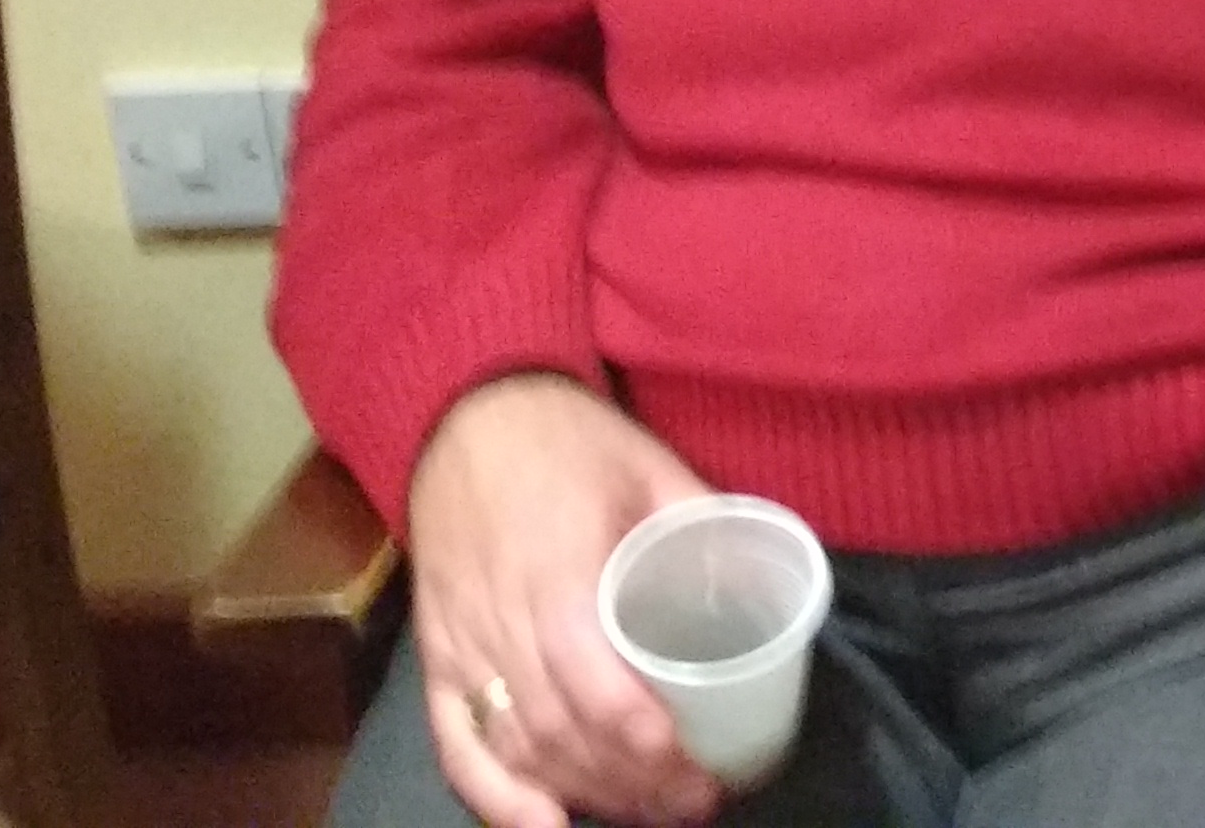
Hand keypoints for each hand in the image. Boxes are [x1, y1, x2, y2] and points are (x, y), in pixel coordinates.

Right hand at [406, 373, 722, 827]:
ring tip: (645, 811)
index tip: (706, 776)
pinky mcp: (434, 661)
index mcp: (559, 578)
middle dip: (632, 786)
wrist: (463, 419)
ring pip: (518, 749)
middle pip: (564, 736)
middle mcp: (502, 625)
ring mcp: (461, 648)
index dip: (651, 751)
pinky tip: (544, 827)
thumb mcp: (649, 468)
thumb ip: (703, 523)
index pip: (600, 694)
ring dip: (582, 794)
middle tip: (693, 804)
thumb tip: (770, 579)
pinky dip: (495, 799)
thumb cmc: (566, 443)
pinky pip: (456, 745)